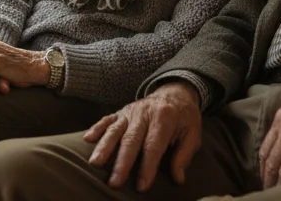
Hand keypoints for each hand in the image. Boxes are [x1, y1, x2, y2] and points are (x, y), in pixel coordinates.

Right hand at [83, 82, 203, 191]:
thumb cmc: (184, 118)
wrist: (175, 92)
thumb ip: (184, 155)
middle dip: (122, 162)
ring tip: (95, 163)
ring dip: (104, 147)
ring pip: (115, 130)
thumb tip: (178, 178)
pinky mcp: (121, 111)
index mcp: (164, 118)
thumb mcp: (193, 134)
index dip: (147, 167)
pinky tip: (87, 139)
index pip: (153, 145)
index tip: (142, 186)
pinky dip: (96, 128)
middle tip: (114, 182)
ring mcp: (130, 111)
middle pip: (131, 139)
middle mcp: (144, 113)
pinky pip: (107, 119)